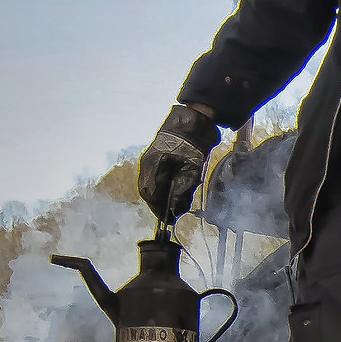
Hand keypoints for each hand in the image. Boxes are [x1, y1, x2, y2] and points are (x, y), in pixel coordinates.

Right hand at [137, 104, 220, 222]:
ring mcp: (149, 161)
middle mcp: (147, 164)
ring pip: (149, 186)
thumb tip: (174, 210)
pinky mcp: (154, 159)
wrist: (192, 122)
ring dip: (161, 196)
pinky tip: (172, 191)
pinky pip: (153, 178)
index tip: (169, 219)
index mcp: (153, 165)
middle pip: (148, 192)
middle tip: (172, 214)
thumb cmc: (193, 145)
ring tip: (175, 203)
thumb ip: (181, 192)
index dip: (159, 208)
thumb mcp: (191, 171)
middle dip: (159, 204)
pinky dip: (162, 188)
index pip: (150, 194)